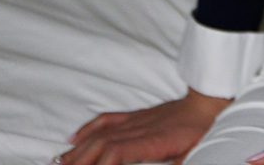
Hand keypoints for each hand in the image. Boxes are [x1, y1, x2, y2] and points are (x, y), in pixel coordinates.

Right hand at [56, 88, 231, 164]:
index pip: (116, 153)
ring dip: (77, 149)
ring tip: (57, 163)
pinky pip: (107, 120)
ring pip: (99, 133)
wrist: (206, 104)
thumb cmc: (200, 133)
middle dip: (77, 161)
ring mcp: (135, 121)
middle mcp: (138, 129)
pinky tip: (73, 139)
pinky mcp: (135, 115)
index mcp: (152, 142)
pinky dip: (88, 128)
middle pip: (100, 145)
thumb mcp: (192, 155)